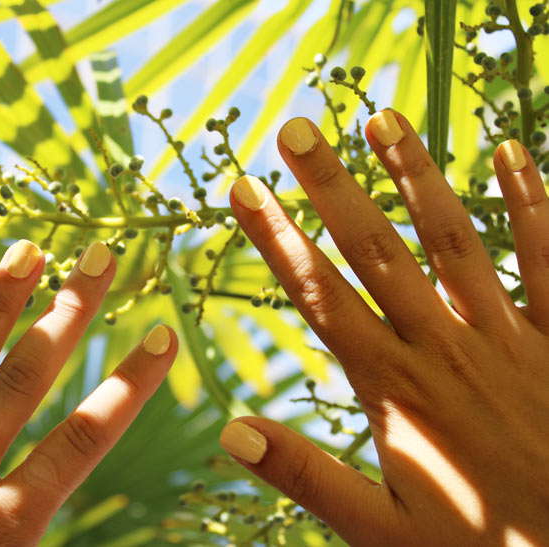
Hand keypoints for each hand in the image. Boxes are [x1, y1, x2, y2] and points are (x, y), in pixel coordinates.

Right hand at [220, 111, 548, 545]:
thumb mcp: (380, 532)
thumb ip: (307, 476)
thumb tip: (231, 432)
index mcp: (394, 388)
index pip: (321, 297)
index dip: (278, 239)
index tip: (245, 189)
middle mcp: (444, 346)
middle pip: (377, 250)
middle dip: (332, 186)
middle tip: (298, 129)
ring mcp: (507, 334)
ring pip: (455, 238)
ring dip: (416, 175)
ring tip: (382, 118)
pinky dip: (532, 201)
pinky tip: (509, 151)